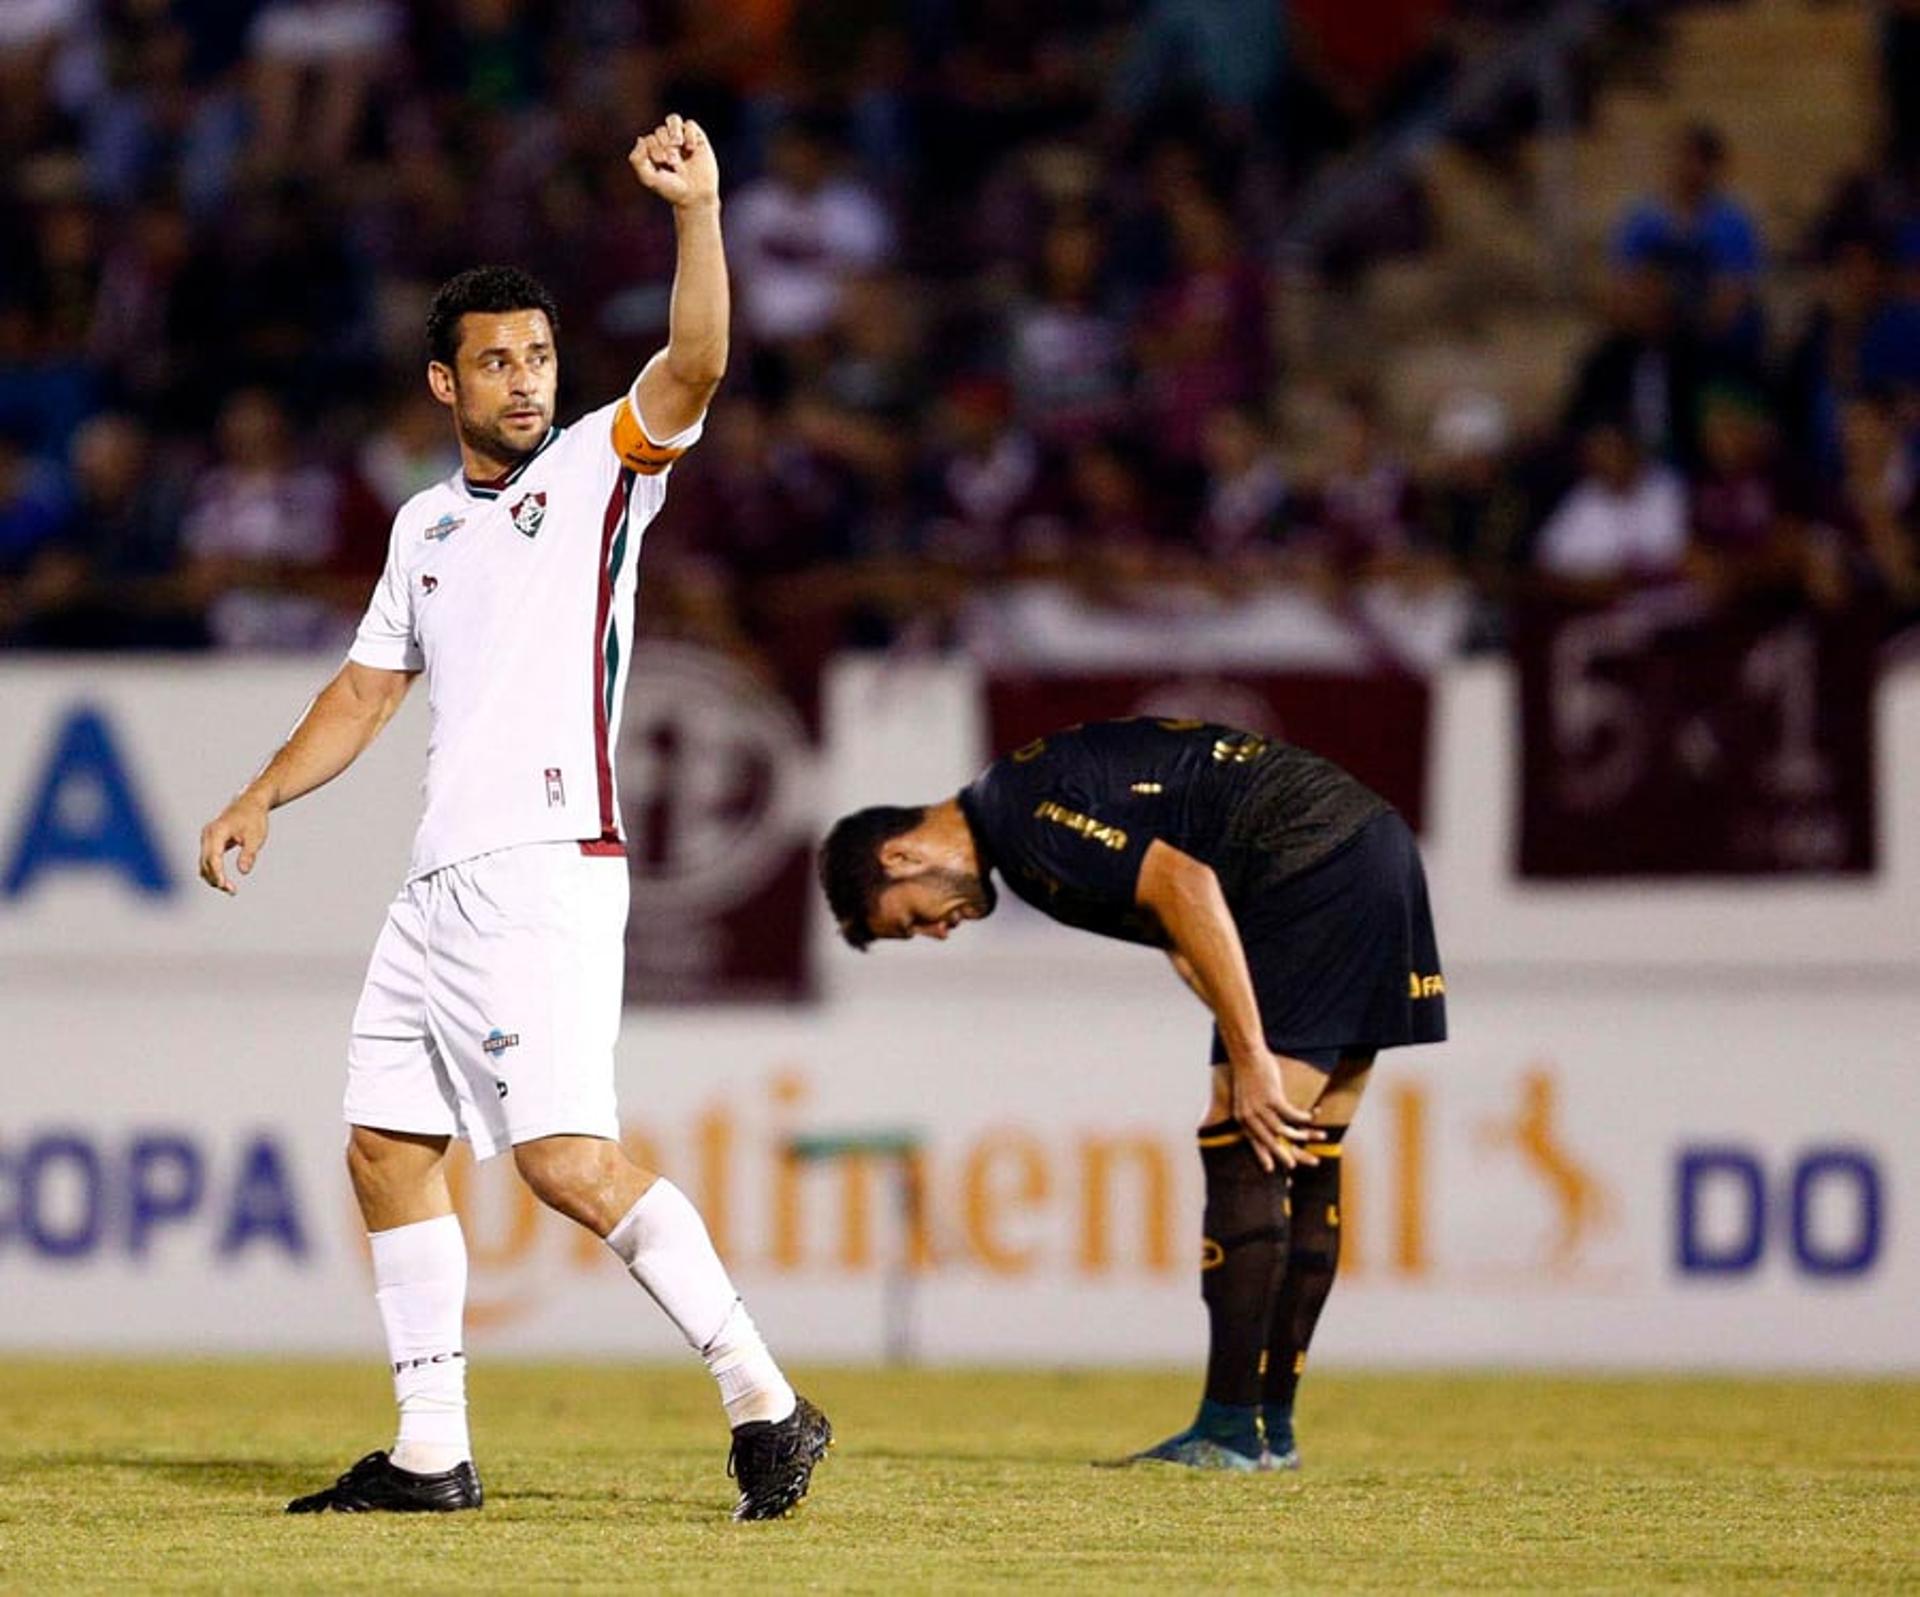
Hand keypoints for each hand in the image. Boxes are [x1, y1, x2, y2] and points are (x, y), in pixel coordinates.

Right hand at [199, 794, 269, 894]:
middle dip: (216, 878)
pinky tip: (224, 881)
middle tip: (232, 891)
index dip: (218, 873)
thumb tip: (243, 871)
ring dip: (214, 877)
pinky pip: (208, 860)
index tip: (225, 885)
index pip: (213, 857)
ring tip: (231, 889)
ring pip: (205, 863)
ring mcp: (206, 838)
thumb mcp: (256, 837)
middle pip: (206, 862)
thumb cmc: (254, 819)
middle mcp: (207, 835)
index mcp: (217, 832)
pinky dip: (214, 871)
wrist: (250, 804)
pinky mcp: (210, 842)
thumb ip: (249, 854)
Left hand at [629, 114, 718, 209]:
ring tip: (677, 144)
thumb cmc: (671, 190)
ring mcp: (683, 140)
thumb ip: (637, 160)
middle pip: (660, 130)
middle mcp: (668, 143)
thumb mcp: (648, 178)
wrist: (695, 197)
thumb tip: (641, 139)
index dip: (654, 149)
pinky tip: (690, 148)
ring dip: (673, 131)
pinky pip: (690, 124)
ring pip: (673, 119)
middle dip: (665, 146)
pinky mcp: (698, 140)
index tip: (661, 164)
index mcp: (654, 150)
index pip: (649, 139)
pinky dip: (689, 134)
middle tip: (672, 162)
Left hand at [1230, 1051, 1321, 1172]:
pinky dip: (1304, 1118)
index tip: (1270, 1169)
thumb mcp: (1246, 1097)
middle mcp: (1250, 1116)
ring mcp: (1261, 1107)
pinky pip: (1292, 1114)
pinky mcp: (1273, 1097)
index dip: (1263, 1155)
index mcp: (1242, 1117)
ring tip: (1313, 1139)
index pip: (1254, 1142)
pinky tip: (1313, 1117)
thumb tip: (1263, 1118)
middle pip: (1269, 1141)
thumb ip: (1254, 1110)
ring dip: (1300, 1135)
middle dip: (1282, 1154)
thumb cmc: (1248, 1073)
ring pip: (1284, 1130)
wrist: (1246, 1054)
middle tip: (1293, 1166)